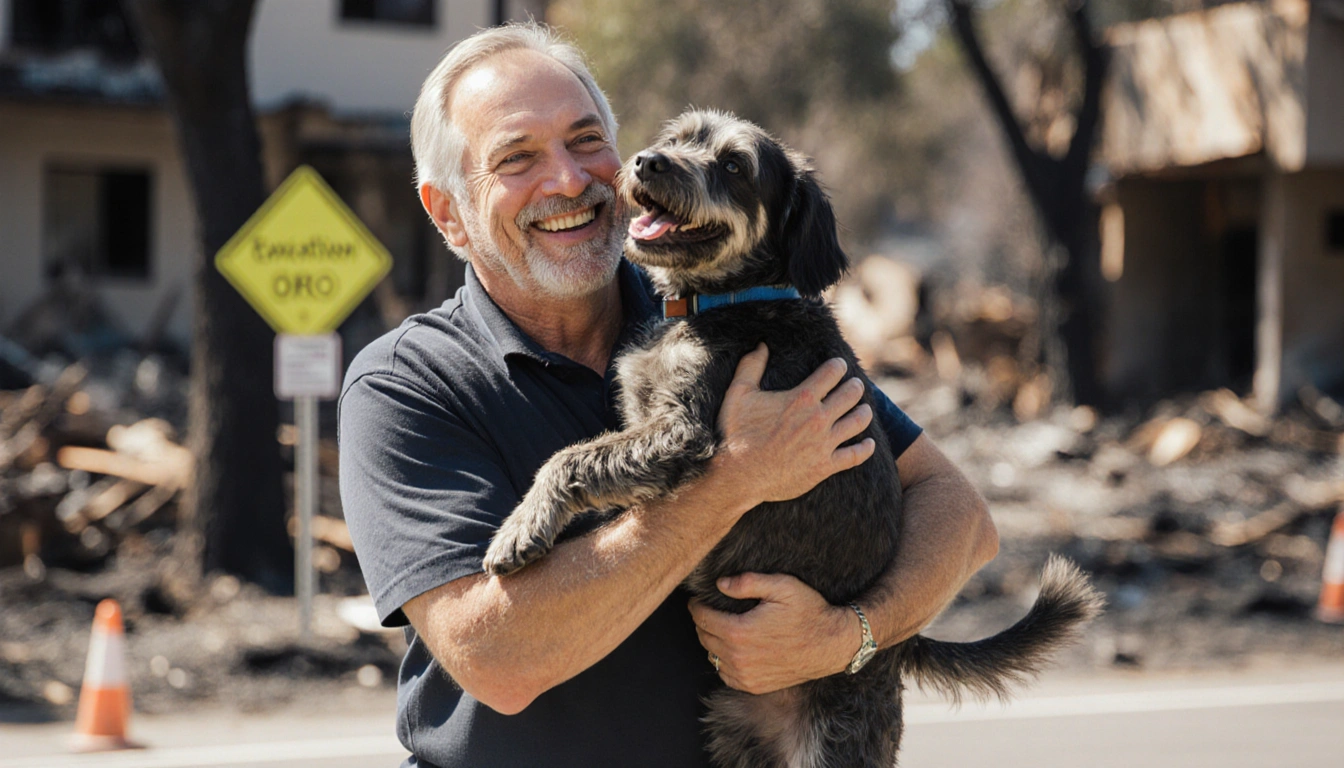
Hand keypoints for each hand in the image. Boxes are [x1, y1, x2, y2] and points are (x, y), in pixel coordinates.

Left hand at [690, 572, 860, 693]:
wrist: (832, 645)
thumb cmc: (809, 612)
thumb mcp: (782, 586)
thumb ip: (748, 582)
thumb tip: (720, 584)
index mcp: (739, 632)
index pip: (702, 618)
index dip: (697, 606)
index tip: (698, 599)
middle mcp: (738, 658)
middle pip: (703, 637)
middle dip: (702, 622)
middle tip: (710, 610)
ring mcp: (746, 676)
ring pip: (712, 656)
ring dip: (712, 641)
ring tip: (722, 627)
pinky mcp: (754, 686)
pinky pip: (725, 674)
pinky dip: (724, 660)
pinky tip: (734, 648)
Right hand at [713, 344, 874, 510]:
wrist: (739, 476)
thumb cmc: (737, 434)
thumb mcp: (738, 394)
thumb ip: (750, 367)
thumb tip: (761, 345)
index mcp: (801, 399)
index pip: (832, 373)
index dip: (838, 366)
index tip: (839, 365)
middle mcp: (818, 419)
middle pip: (851, 394)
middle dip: (855, 386)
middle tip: (855, 385)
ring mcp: (824, 444)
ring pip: (858, 422)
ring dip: (864, 412)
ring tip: (864, 409)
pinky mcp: (825, 466)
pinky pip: (855, 455)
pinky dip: (865, 448)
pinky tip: (868, 443)